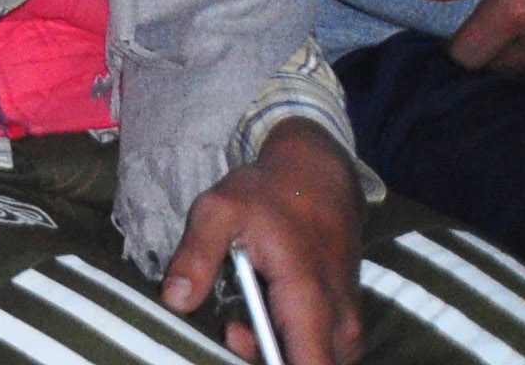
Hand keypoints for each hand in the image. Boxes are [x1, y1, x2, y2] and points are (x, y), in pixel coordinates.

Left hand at [161, 127, 362, 363]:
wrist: (319, 177)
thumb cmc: (267, 193)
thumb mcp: (218, 209)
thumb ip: (196, 255)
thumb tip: (175, 301)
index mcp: (309, 298)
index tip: (235, 341)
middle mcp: (340, 321)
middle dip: (264, 362)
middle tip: (232, 329)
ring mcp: (348, 324)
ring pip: (315, 363)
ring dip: (276, 356)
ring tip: (240, 323)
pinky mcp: (346, 321)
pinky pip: (323, 352)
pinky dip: (291, 347)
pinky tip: (261, 319)